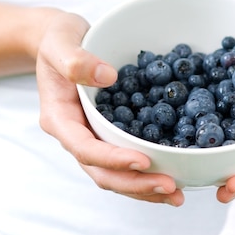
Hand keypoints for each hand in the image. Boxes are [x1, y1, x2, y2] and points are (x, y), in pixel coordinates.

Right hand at [36, 12, 184, 205]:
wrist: (59, 42)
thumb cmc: (57, 40)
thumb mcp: (60, 41)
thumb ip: (76, 60)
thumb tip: (107, 77)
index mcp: (59, 119)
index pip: (84, 148)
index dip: (112, 159)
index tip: (143, 161)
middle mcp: (74, 136)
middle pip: (101, 172)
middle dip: (135, 184)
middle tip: (170, 187)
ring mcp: (90, 139)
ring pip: (114, 175)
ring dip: (144, 188)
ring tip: (177, 194)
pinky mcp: (107, 136)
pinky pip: (125, 162)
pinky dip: (146, 174)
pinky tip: (173, 178)